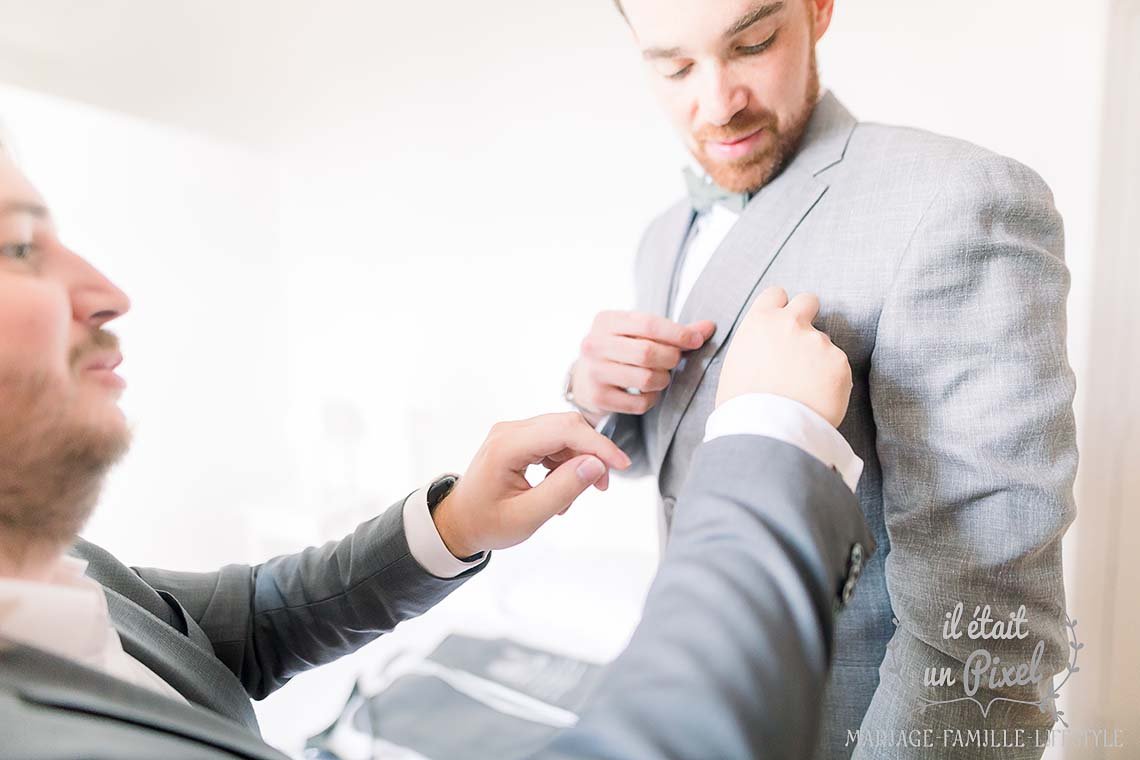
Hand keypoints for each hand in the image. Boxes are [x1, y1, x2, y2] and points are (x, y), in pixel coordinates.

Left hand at [431, 412, 632, 557]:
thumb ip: (563, 490)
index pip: (564, 430)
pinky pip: (553, 441)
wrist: (459, 523)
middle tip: (602, 487)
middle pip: (567, 426)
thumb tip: (596, 465)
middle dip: (592, 453)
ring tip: (572, 498)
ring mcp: (513, 432)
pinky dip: (565, 463)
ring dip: (578, 461)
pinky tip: (559, 490)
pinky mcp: (518, 439)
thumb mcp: (528, 516)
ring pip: (563, 433)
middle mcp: (509, 430)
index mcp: (507, 446)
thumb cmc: (487, 523)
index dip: (598, 445)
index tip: (622, 465)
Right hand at [571, 311, 716, 423]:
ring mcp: (594, 372)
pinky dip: (652, 399)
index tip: (696, 340)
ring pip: (646, 379)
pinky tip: (648, 392)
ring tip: (661, 375)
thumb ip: (674, 331)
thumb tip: (709, 327)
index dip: (677, 333)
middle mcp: (594, 345)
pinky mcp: (599, 397)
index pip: (648, 323)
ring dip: (663, 379)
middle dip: (671, 358)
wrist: (585, 379)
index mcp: (605, 321)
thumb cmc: (621, 350)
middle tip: (675, 360)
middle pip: (647, 352)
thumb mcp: (639, 333)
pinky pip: (640, 403)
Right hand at [716, 287, 852, 427]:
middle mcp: (791, 323)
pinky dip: (832, 381)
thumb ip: (756, 345)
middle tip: (803, 344)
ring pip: (824, 342)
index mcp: (760, 321)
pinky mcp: (840, 363)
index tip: (782, 322)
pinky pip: (838, 367)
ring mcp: (818, 341)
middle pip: (809, 300)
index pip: (777, 294)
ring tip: (804, 389)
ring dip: (818, 359)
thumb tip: (768, 350)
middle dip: (808, 316)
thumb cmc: (743, 405)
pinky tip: (817, 399)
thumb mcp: (736, 364)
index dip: (781, 308)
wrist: (766, 430)